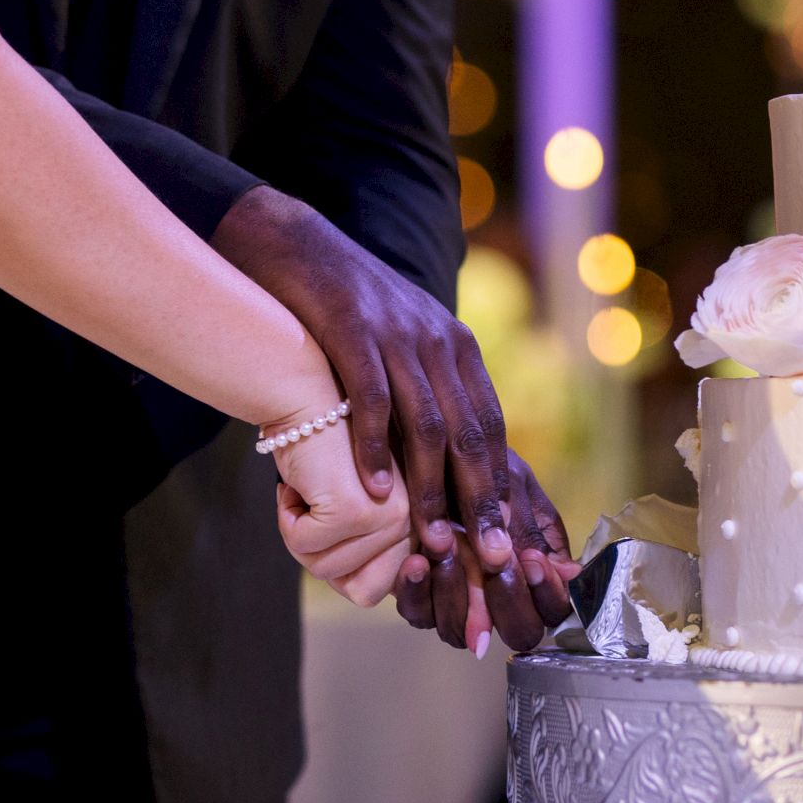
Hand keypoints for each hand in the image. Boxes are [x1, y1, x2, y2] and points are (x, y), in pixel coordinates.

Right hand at [213, 188, 512, 572]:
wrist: (295, 245)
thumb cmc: (346, 310)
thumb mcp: (402, 344)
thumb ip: (427, 393)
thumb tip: (445, 462)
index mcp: (456, 348)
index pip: (489, 427)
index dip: (501, 486)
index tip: (508, 539)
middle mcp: (437, 340)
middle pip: (469, 433)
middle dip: (481, 500)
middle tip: (489, 556)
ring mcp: (396, 334)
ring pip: (427, 424)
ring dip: (431, 488)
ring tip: (432, 538)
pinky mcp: (352, 329)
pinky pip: (372, 398)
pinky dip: (376, 448)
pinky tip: (374, 491)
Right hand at [273, 406, 414, 608]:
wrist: (310, 388)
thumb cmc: (335, 446)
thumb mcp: (373, 501)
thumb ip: (388, 546)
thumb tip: (400, 596)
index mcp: (438, 517)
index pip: (418, 590)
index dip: (395, 594)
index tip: (412, 596)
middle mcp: (427, 517)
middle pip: (367, 590)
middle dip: (325, 561)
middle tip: (315, 519)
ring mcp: (397, 514)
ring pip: (332, 572)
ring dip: (302, 539)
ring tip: (310, 491)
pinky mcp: (359, 509)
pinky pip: (306, 547)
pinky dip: (287, 521)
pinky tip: (298, 484)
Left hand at [393, 449, 580, 653]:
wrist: (422, 451)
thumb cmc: (475, 466)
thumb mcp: (512, 487)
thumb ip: (535, 531)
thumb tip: (570, 573)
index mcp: (532, 577)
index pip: (552, 611)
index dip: (547, 596)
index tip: (532, 562)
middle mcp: (498, 600)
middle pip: (518, 633)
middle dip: (510, 602)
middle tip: (498, 567)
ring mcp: (457, 604)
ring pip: (462, 631)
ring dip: (458, 594)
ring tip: (450, 552)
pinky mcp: (418, 598)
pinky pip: (417, 614)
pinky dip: (417, 592)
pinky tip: (417, 563)